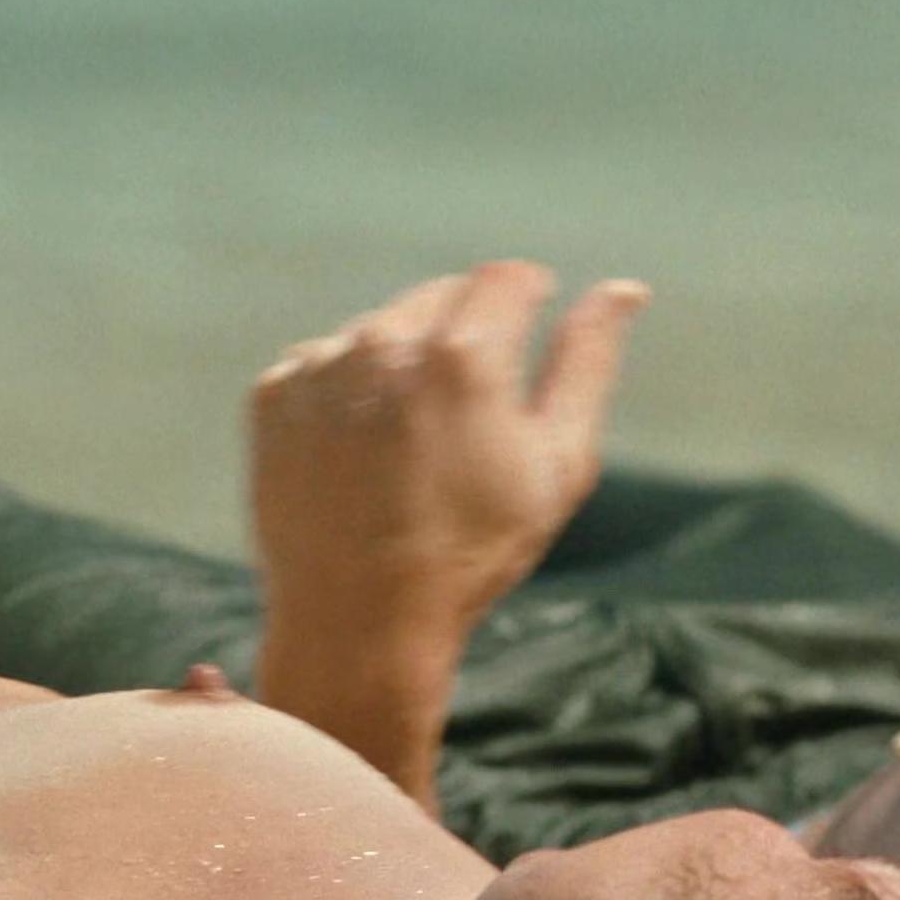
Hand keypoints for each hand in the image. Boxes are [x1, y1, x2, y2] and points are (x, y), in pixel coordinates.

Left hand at [247, 260, 647, 641]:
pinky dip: (348, 392)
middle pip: (441, 296)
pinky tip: (364, 453)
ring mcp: (320, 368)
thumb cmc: (473, 551)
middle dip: (467, 331)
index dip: (529, 290)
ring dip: (405, 363)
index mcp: (463, 355)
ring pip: (380, 328)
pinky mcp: (275, 396)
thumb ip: (587, 364)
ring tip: (414, 443)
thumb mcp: (558, 464)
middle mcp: (384, 344)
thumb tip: (624, 289)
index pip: (506, 277)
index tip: (533, 309)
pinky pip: (324, 363)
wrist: (359, 621)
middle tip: (473, 408)